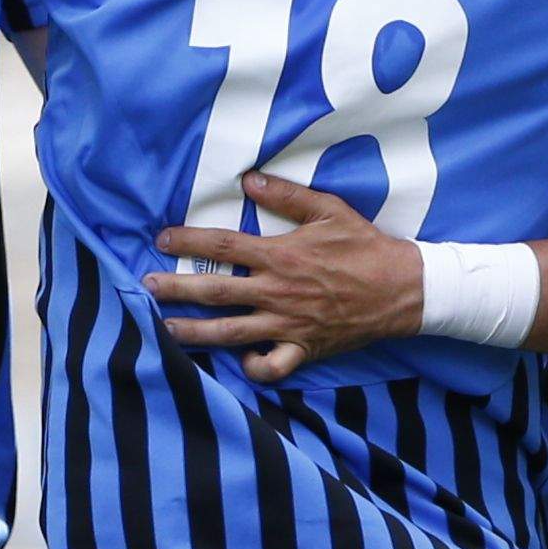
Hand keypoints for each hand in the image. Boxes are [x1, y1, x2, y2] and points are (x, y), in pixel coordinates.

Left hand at [147, 173, 422, 380]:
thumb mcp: (330, 210)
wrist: (403, 289)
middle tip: (145, 287)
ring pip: (231, 332)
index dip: (188, 240)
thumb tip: (248, 182)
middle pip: (215, 291)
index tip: (162, 239)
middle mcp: (278, 291)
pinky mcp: (303, 348)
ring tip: (165, 329)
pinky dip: (252, 367)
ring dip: (194, 332)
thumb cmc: (366, 246)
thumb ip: (287, 196)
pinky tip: (240, 359)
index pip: (223, 245)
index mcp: (280, 255)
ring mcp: (288, 323)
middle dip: (175, 289)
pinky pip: (271, 366)